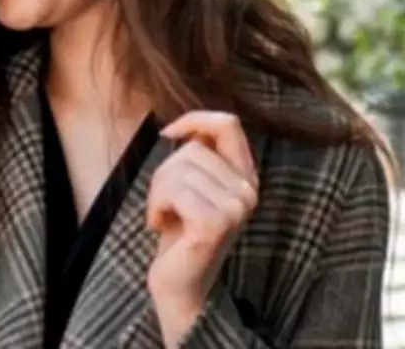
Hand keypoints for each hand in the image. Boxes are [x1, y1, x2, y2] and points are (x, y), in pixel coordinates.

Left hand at [147, 111, 258, 347]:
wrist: (179, 285)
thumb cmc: (181, 231)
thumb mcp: (193, 184)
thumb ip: (200, 154)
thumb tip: (182, 126)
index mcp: (247, 175)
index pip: (228, 123)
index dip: (195, 119)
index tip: (168, 133)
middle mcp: (249, 189)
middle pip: (194, 148)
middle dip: (165, 172)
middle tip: (164, 203)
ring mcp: (237, 207)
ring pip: (180, 168)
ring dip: (157, 192)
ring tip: (162, 215)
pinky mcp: (216, 223)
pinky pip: (174, 191)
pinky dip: (156, 206)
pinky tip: (158, 224)